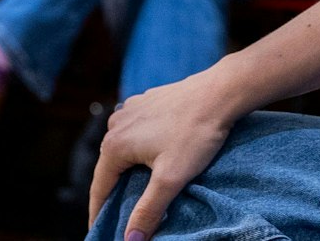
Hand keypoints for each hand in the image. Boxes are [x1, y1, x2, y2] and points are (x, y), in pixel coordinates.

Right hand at [88, 68, 247, 238]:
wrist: (219, 93)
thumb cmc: (195, 134)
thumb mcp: (171, 178)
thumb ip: (148, 210)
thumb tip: (131, 240)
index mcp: (114, 144)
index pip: (99, 188)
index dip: (99, 213)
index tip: (101, 231)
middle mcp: (116, 124)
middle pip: (110, 168)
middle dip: (116, 192)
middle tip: (123, 215)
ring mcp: (131, 109)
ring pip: (125, 149)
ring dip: (130, 169)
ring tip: (140, 189)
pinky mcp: (147, 102)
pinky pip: (137, 132)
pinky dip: (142, 149)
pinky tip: (157, 157)